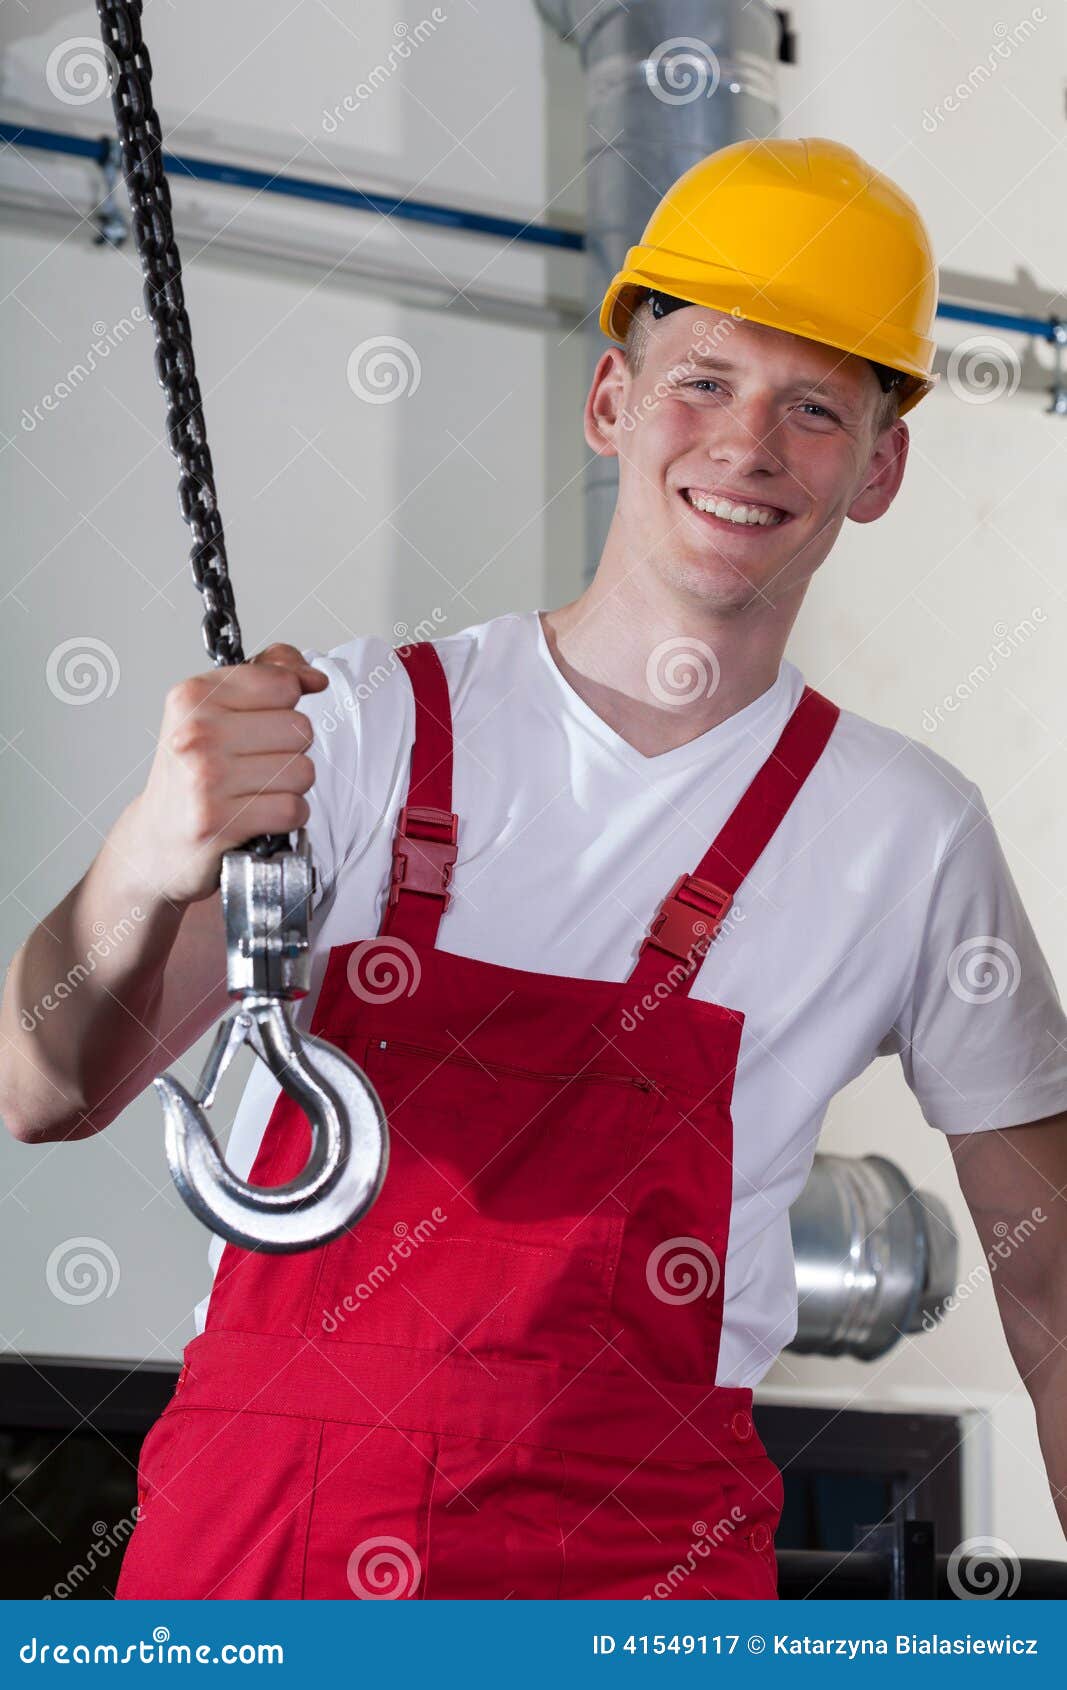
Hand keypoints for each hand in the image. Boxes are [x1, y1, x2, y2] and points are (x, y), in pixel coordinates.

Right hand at [126, 643, 328, 903]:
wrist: (157, 837)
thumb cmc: (190, 772)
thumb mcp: (213, 710)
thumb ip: (265, 677)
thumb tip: (313, 676)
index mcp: (193, 697)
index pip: (283, 684)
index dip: (289, 703)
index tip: (271, 716)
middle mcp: (197, 734)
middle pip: (300, 729)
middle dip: (290, 749)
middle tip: (255, 762)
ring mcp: (206, 779)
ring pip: (303, 771)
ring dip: (291, 785)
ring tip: (256, 788)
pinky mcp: (220, 821)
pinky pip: (293, 809)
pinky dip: (288, 815)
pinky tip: (261, 813)